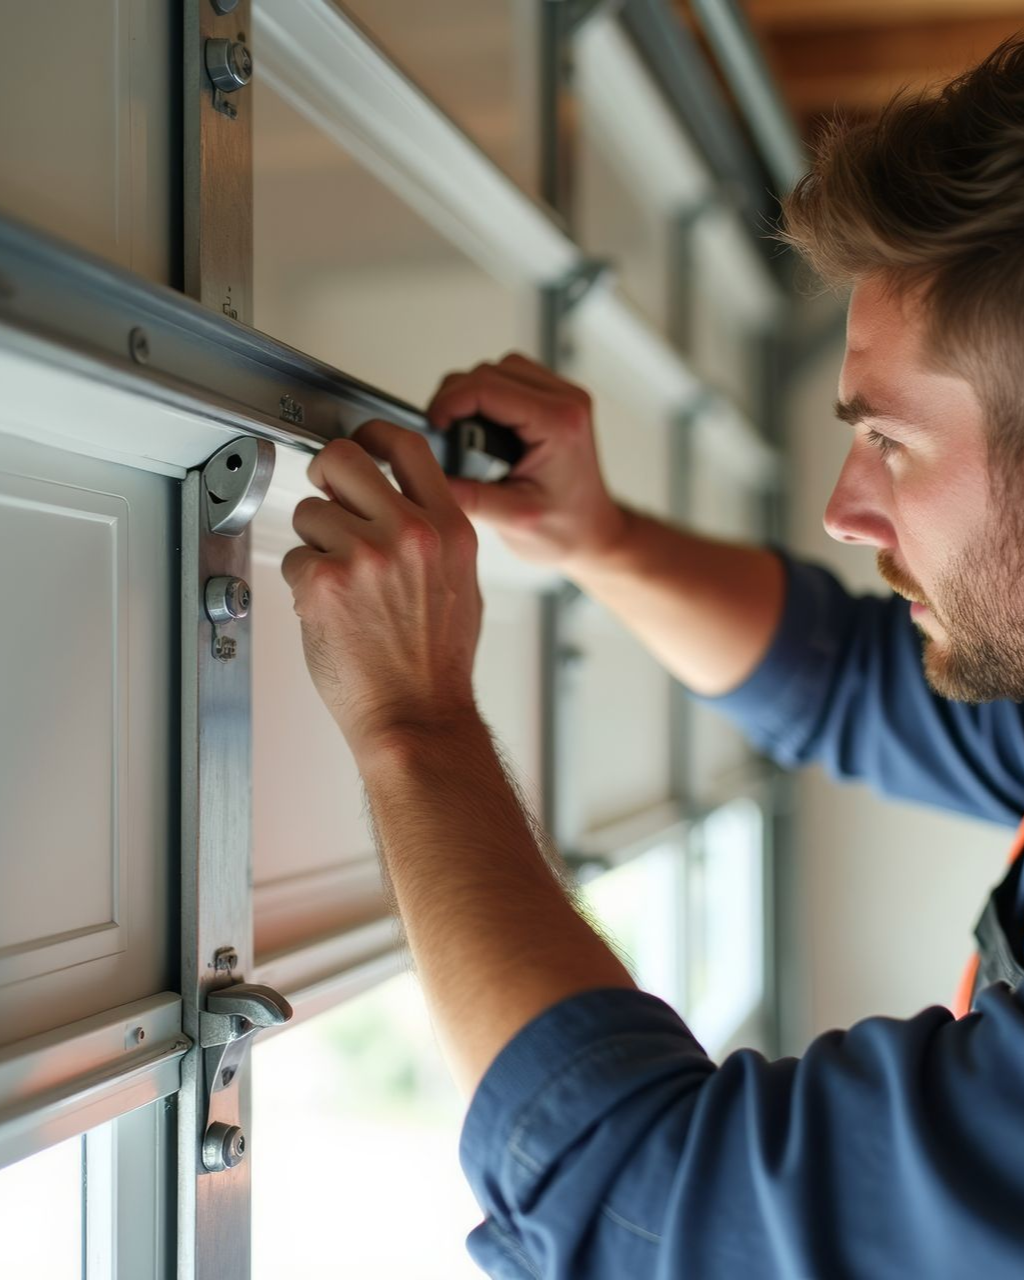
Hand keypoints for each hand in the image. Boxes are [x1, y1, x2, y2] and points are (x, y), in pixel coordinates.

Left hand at [282, 422, 482, 763]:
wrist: (418, 714)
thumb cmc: (437, 663)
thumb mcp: (460, 583)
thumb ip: (434, 533)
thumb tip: (399, 500)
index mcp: (449, 528)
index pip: (406, 446)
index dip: (373, 436)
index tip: (360, 441)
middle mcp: (410, 532)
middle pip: (344, 459)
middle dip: (326, 475)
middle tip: (325, 496)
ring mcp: (366, 554)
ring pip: (310, 512)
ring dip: (314, 542)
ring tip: (342, 585)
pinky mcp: (324, 581)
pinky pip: (294, 558)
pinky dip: (303, 582)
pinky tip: (330, 611)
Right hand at [427, 352, 628, 569]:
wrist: (593, 535)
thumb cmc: (567, 530)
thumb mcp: (513, 520)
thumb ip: (469, 497)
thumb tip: (429, 476)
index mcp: (560, 425)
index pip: (489, 389)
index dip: (450, 402)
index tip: (432, 425)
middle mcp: (567, 403)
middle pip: (491, 371)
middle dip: (456, 396)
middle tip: (440, 431)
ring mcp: (564, 398)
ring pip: (500, 368)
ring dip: (472, 392)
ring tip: (458, 428)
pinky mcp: (556, 401)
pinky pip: (512, 378)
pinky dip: (488, 395)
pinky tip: (480, 425)